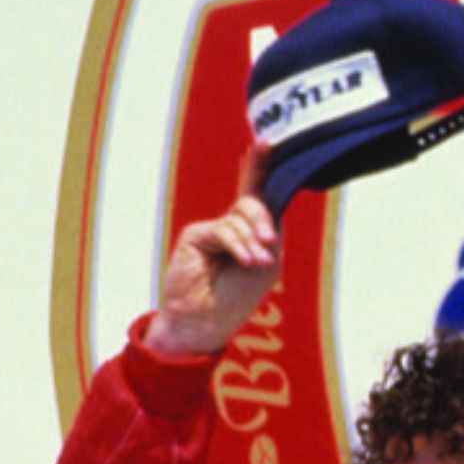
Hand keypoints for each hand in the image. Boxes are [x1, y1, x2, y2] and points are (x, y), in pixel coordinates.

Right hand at [145, 145, 280, 356]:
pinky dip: (239, 246)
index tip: (266, 142)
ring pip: (240, 216)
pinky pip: (224, 230)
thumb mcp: (265, 263)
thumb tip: (264, 206)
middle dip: (264, 219)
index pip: (257, 194)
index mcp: (249, 232)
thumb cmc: (237, 297)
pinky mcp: (194, 234)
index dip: (260, 167)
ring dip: (253, 241)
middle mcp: (230, 226)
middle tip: (269, 243)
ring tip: (256, 263)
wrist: (206, 321)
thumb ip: (267, 230)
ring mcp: (211, 229)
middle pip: (253, 202)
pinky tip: (248, 261)